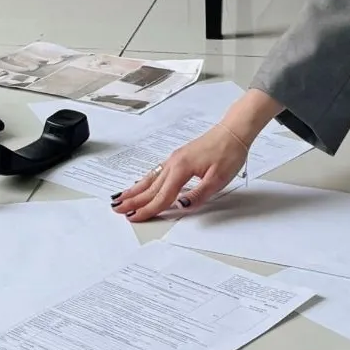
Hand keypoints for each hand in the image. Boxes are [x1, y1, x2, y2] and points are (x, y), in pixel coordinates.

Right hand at [110, 123, 249, 222]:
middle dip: (133, 200)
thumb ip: (197, 195)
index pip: (162, 196)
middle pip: (150, 186)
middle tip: (116, 209)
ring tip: (120, 197)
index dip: (148, 210)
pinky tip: (141, 183)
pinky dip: (145, 180)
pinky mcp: (179, 157)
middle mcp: (174, 163)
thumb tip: (179, 206)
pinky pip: (157, 171)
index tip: (133, 219)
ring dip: (135, 189)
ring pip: (151, 178)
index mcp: (182, 169)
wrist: (233, 131)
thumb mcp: (218, 179)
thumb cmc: (228, 153)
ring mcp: (175, 158)